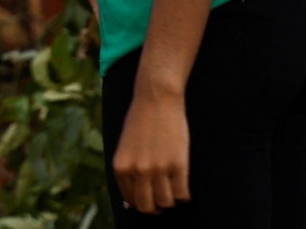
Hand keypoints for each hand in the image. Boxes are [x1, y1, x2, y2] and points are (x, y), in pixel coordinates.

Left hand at [112, 90, 190, 214]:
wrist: (156, 97)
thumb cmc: (141, 120)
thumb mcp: (126, 147)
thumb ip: (128, 172)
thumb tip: (130, 204)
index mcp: (121, 167)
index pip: (131, 200)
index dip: (142, 201)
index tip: (149, 196)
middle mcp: (137, 170)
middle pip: (147, 207)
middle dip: (155, 207)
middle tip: (161, 198)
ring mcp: (158, 168)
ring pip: (166, 202)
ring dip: (170, 199)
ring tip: (173, 188)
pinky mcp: (177, 164)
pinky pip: (182, 194)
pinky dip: (184, 195)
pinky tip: (183, 185)